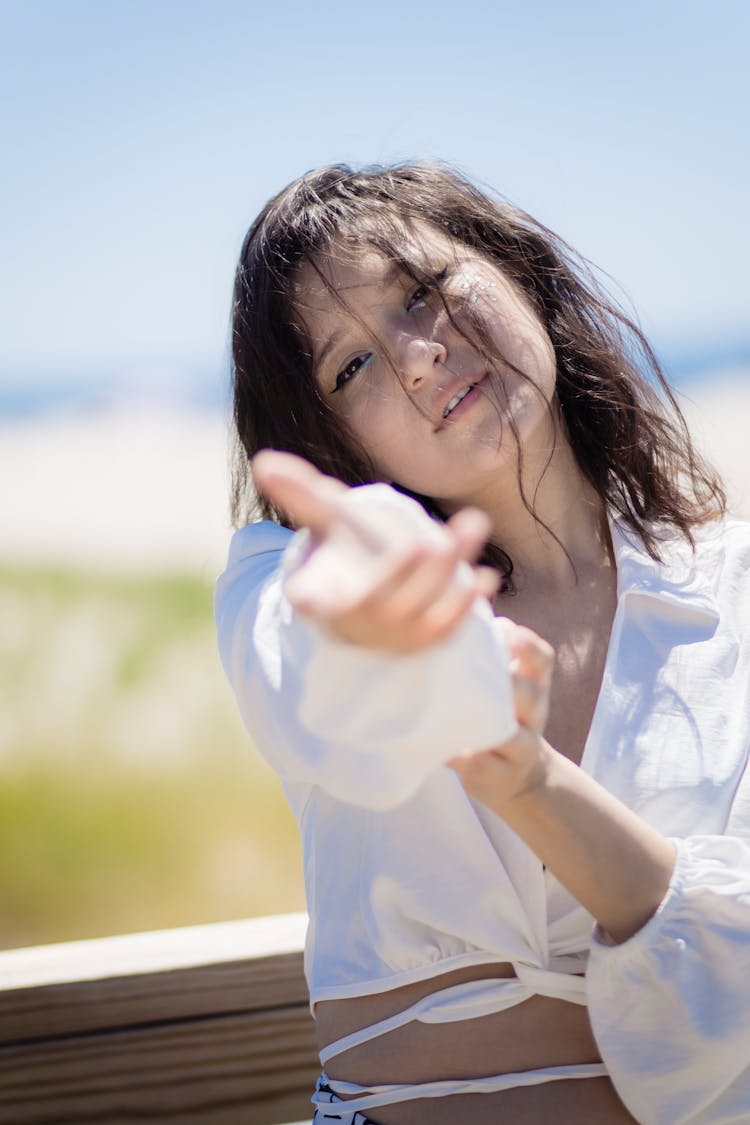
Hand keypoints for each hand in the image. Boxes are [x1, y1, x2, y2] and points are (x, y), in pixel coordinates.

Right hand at [251, 450, 499, 652]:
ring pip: (420, 613)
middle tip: (425, 546)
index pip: (310, 602)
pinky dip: (467, 606)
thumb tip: (263, 461)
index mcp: (320, 596)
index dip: (311, 601)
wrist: (378, 589)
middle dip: (402, 576)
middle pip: (378, 604)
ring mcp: (392, 636)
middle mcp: (354, 623)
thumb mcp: (326, 520)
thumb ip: (300, 493)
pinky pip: (448, 629)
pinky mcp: (426, 641)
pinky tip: (487, 577)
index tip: (308, 600)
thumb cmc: (346, 551)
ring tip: (471, 529)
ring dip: (447, 577)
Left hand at [449, 623, 554, 804]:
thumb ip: (481, 659)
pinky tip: (448, 753)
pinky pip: (484, 766)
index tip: (507, 632)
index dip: (528, 645)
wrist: (514, 777)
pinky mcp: (500, 777)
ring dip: (493, 727)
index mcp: (531, 684)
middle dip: (512, 685)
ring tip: (464, 718)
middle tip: (492, 676)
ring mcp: (522, 748)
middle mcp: (533, 714)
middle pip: (531, 695)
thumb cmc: (496, 716)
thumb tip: (437, 622)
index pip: (541, 660)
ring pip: (517, 736)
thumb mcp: (499, 686)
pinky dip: (466, 759)